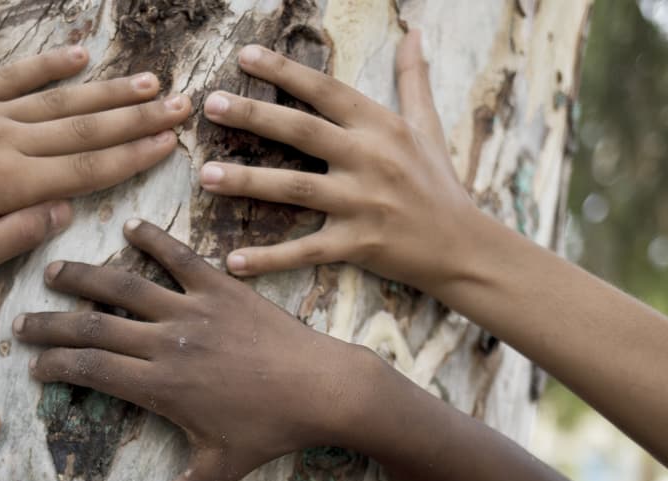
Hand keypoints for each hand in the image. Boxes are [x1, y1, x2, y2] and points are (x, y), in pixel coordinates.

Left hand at [0, 46, 190, 284]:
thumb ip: (15, 235)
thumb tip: (63, 209)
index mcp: (5, 185)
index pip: (86, 170)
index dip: (133, 157)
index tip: (171, 144)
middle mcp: (0, 141)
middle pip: (84, 129)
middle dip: (138, 118)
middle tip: (181, 106)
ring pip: (58, 101)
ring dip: (108, 91)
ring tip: (151, 83)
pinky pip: (13, 77)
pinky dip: (49, 64)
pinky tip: (82, 54)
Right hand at [13, 219, 371, 480]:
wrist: (324, 388)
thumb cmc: (270, 432)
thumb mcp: (220, 470)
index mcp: (161, 386)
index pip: (91, 370)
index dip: (55, 365)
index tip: (33, 365)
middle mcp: (168, 343)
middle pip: (93, 327)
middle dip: (52, 324)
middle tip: (22, 321)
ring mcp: (194, 309)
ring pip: (126, 286)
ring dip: (85, 276)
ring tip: (54, 271)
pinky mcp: (222, 287)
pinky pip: (181, 256)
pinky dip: (154, 239)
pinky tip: (131, 226)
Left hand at [196, 30, 481, 289]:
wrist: (462, 245)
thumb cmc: (438, 184)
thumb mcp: (428, 127)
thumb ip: (413, 79)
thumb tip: (413, 32)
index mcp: (381, 127)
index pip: (326, 91)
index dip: (285, 71)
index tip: (244, 55)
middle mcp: (370, 160)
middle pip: (303, 132)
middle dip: (255, 116)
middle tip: (211, 105)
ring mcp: (362, 204)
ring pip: (296, 189)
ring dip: (248, 181)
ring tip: (205, 175)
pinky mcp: (358, 244)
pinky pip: (307, 250)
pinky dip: (270, 258)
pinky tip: (234, 261)